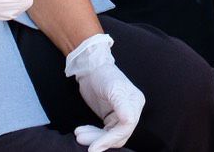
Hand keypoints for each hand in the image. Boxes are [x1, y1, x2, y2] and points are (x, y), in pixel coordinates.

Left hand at [66, 34, 143, 151]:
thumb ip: (122, 105)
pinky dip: (92, 135)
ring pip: (110, 137)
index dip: (110, 139)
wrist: (91, 69)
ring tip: (78, 133)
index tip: (94, 147)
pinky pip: (103, 134)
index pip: (127, 127)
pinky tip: (81, 130)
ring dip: (94, 138)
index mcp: (135, 103)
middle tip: (80, 137)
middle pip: (118, 135)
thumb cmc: (103, 74)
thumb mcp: (113, 88)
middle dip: (99, 139)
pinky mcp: (110, 119)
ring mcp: (120, 116)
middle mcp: (131, 111)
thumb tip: (129, 121)